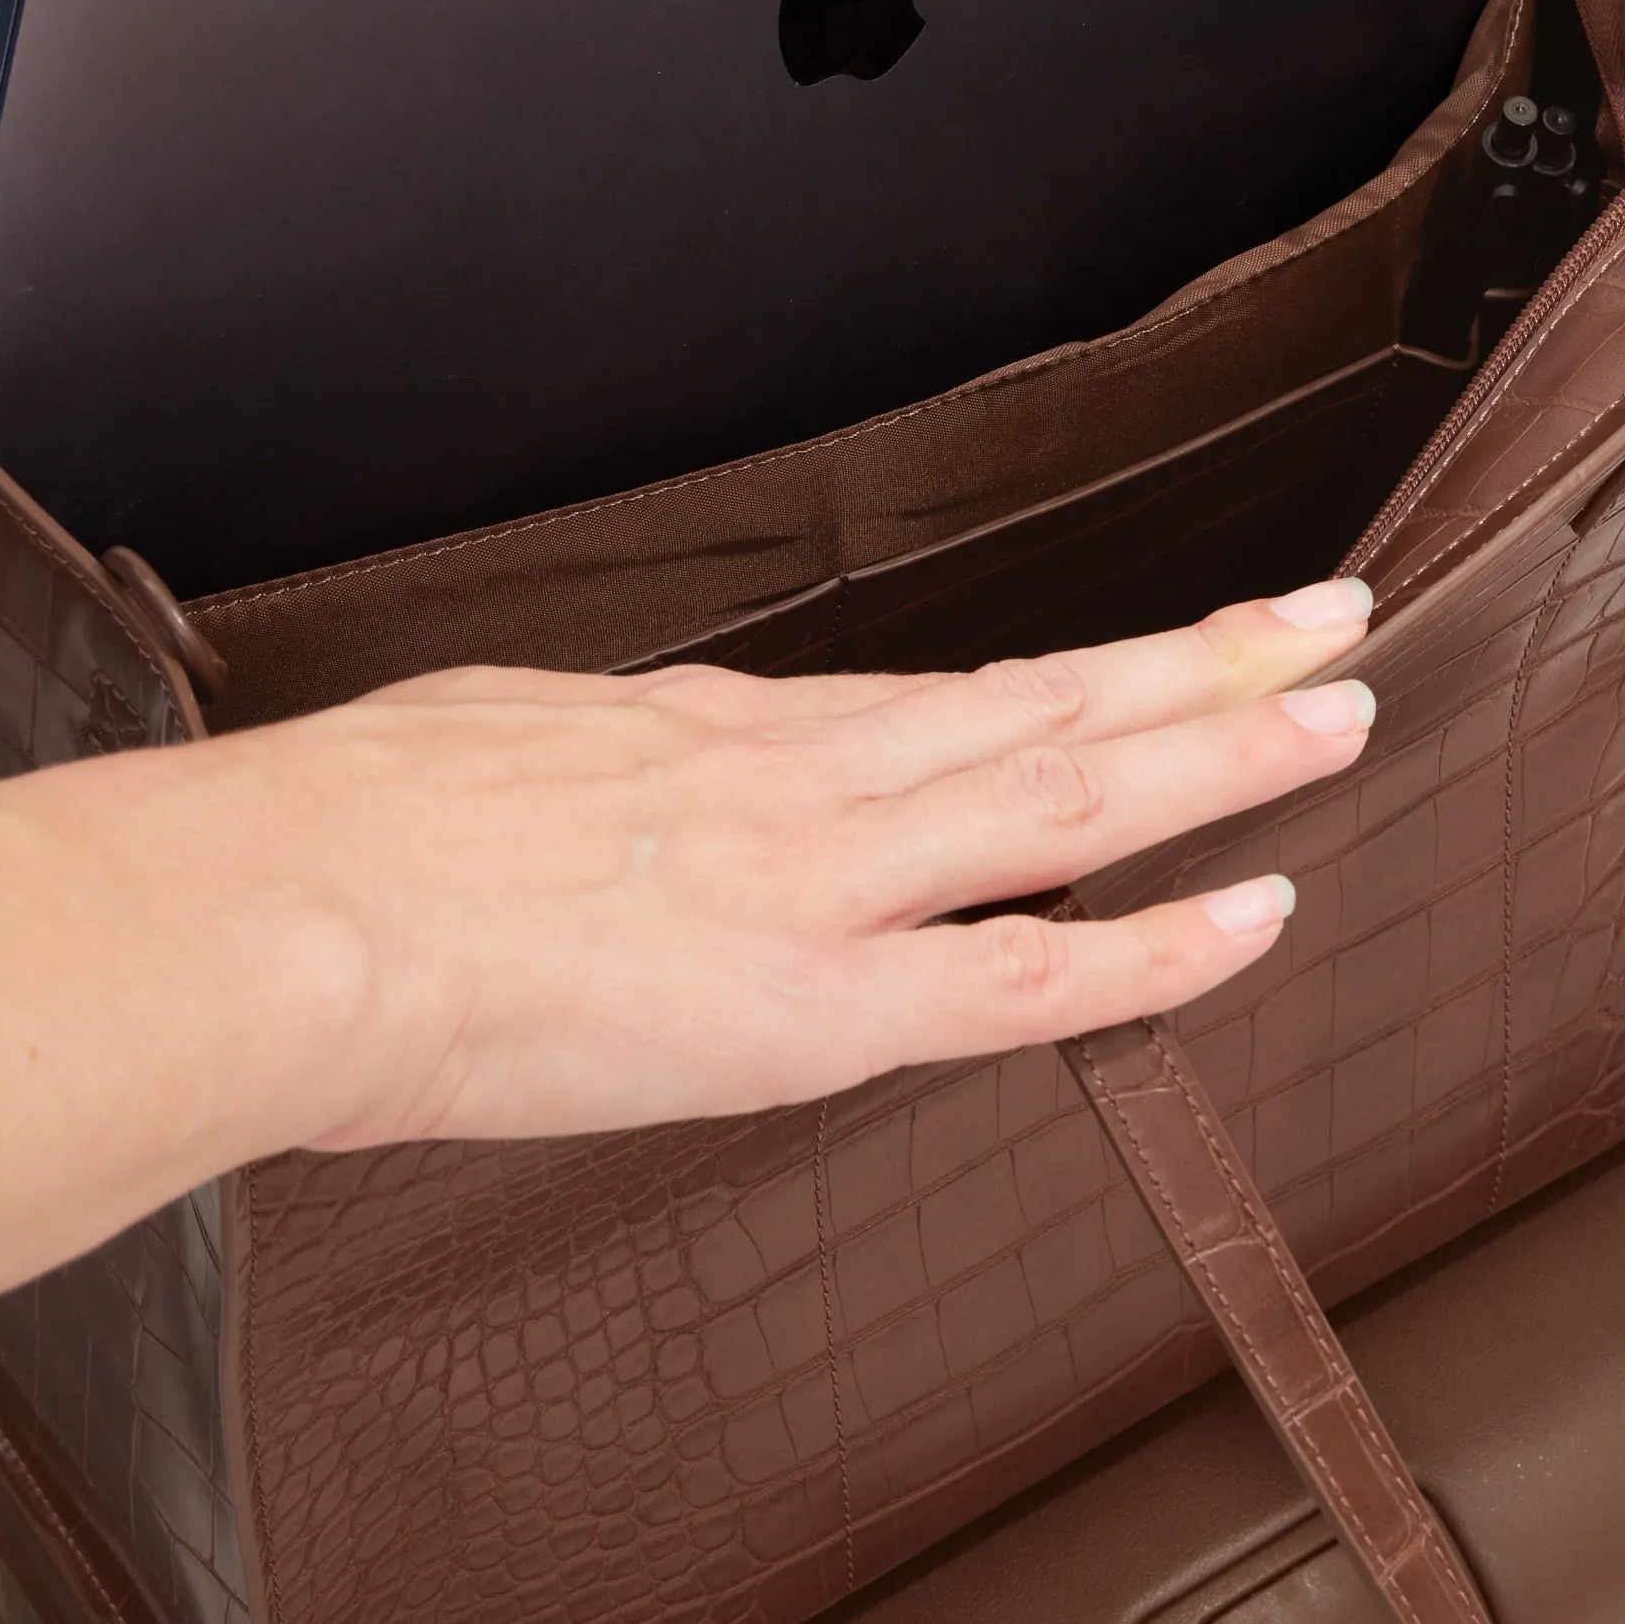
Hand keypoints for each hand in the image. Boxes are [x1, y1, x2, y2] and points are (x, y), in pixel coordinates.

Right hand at [0, 582, 1375, 1445]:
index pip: (955, 698)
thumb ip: (606, 775)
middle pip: (1052, 708)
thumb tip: (626, 786)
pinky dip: (1154, 943)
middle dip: (1208, 665)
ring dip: (1222, 749)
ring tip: (1341, 709)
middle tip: (1335, 619)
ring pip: (1072, 791)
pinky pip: (1025, 972)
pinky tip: (1253, 915)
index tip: (1182, 640)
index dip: (1088, 670)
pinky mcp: (811, 1005)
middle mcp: (805, 780)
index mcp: (723, 732)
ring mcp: (824, 881)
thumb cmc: (346, 838)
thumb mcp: (501, 753)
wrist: (283, 910)